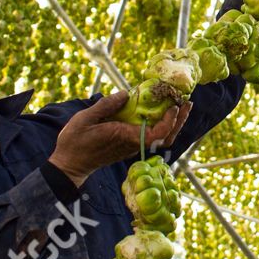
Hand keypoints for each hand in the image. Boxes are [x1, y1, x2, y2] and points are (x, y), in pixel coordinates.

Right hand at [48, 91, 192, 184]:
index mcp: (126, 137)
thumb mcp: (85, 119)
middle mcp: (133, 143)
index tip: (174, 106)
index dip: (170, 121)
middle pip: (166, 136)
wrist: (70, 165)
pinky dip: (161, 123)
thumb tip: (126, 93)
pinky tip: (162, 110)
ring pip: (160, 137)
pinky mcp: (129, 144)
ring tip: (180, 105)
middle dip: (179, 120)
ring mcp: (132, 145)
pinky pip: (151, 135)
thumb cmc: (75, 142)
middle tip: (187, 102)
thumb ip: (106, 106)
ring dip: (173, 122)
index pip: (157, 134)